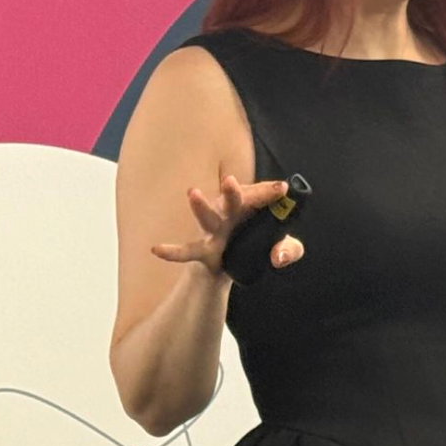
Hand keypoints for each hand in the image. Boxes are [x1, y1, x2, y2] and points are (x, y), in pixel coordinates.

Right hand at [150, 168, 303, 273]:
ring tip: (192, 193)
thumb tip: (279, 257)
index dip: (268, 192)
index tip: (283, 189)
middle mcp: (228, 215)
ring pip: (207, 218)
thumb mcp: (282, 247)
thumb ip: (289, 249)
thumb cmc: (257, 245)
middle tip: (231, 180)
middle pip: (231, 200)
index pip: (257, 197)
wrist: (235, 265)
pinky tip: (156, 249)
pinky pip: (185, 251)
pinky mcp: (203, 250)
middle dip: (232, 191)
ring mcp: (213, 231)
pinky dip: (172, 251)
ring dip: (201, 207)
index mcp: (248, 208)